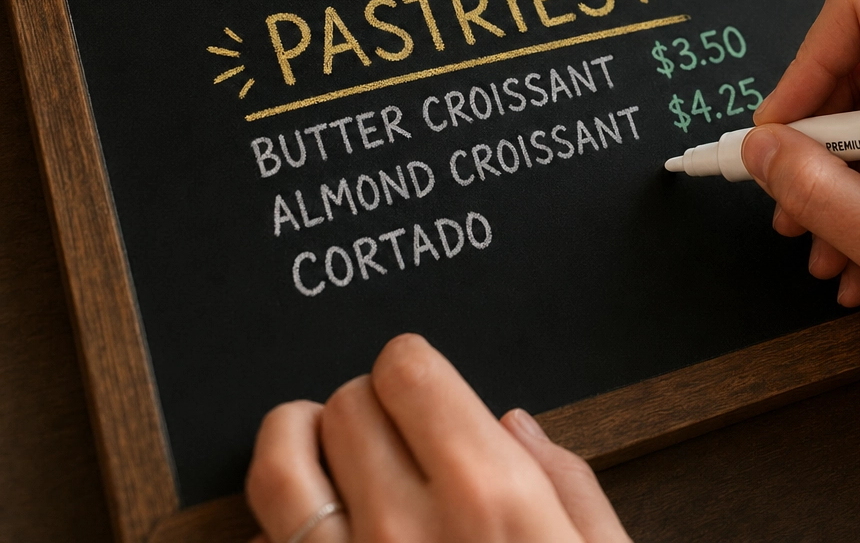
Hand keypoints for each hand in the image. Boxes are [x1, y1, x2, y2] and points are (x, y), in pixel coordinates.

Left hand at [245, 334, 629, 542]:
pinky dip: (275, 526)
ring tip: (323, 448)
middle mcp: (405, 529)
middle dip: (370, 402)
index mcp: (490, 497)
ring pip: (279, 461)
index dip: (411, 365)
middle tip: (393, 428)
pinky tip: (310, 530)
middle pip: (348, 404)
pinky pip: (260, 540)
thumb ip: (568, 485)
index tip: (418, 380)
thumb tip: (513, 429)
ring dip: (300, 441)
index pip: (409, 373)